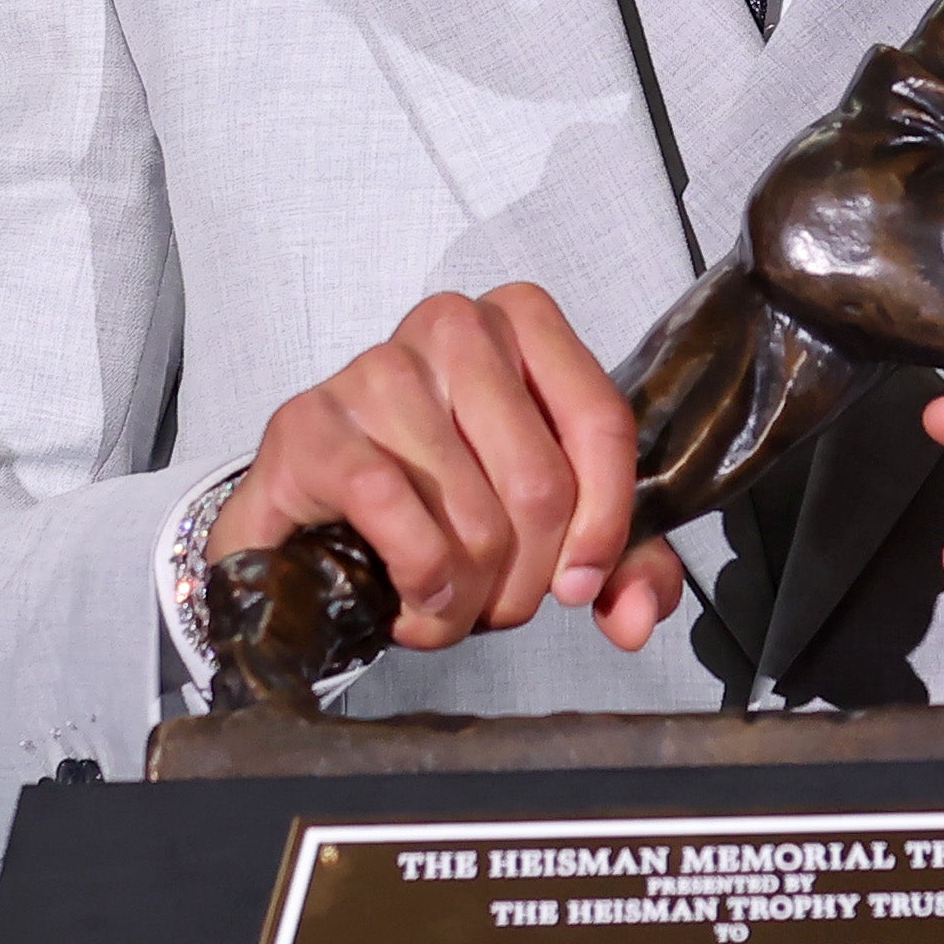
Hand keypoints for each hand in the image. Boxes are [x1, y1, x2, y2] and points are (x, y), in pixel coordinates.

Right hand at [210, 284, 687, 655]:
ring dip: (466, 601)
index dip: (606, 522)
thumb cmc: (431, 502)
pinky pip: (394, 509)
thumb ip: (617, 562)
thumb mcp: (545, 526)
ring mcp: (376, 368)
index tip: (581, 582)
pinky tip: (409, 600)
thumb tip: (635, 617)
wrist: (308, 519)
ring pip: (473, 515)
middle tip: (495, 608)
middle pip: (541, 482)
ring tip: (443, 609)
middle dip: (526, 580)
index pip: (601, 421)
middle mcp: (453, 326)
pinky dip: (416, 579)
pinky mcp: (310, 423)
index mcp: (521, 326)